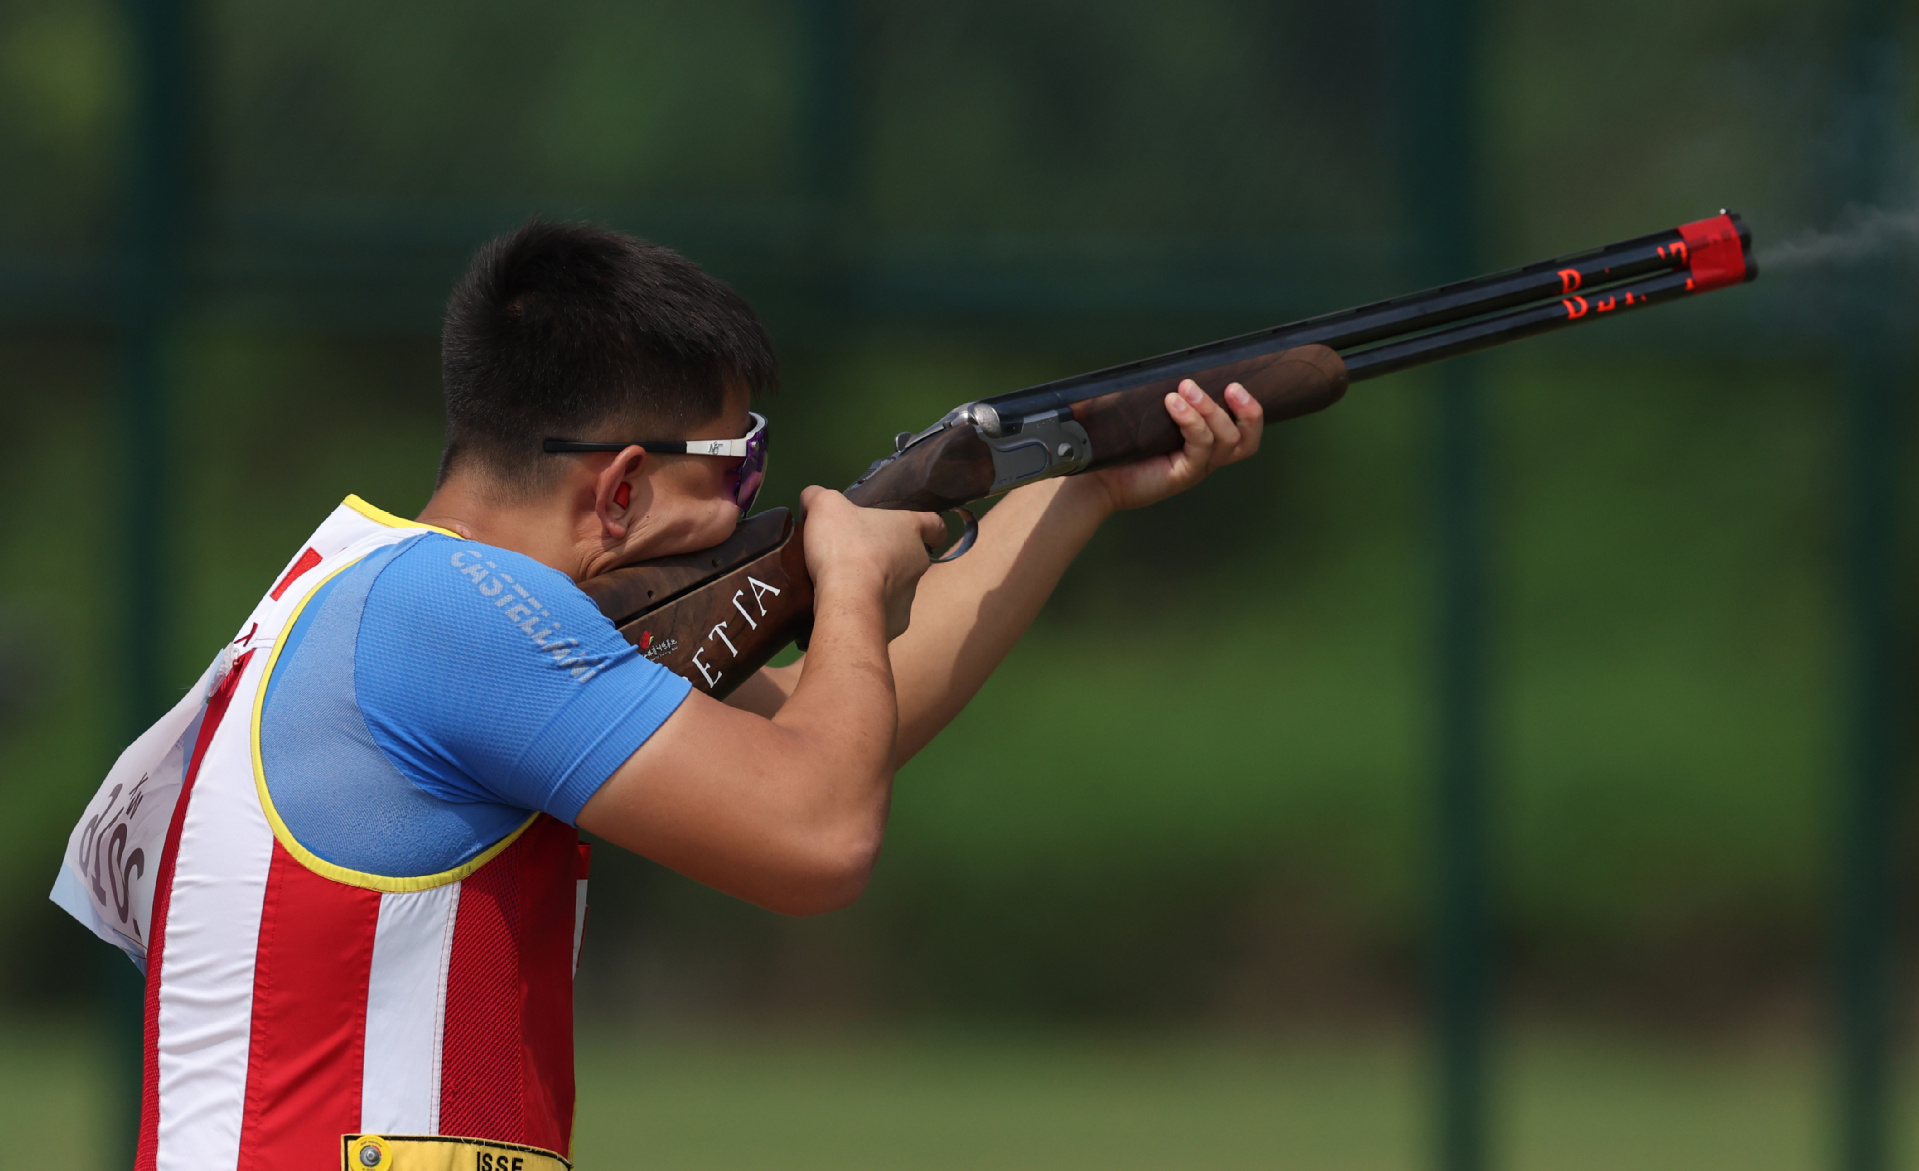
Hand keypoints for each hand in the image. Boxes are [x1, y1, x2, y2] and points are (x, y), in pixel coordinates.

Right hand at [800, 487, 944, 640]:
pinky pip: (885, 614)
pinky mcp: (898, 622)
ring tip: (847, 585)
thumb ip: (818, 496)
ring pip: (897, 587)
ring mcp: (910, 595)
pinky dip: (870, 611)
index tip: (926, 534)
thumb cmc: (844, 544)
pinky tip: (848, 607)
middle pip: (911, 557)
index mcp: (909, 529)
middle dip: (890, 558)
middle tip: (861, 556)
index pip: (935, 525)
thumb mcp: (825, 506)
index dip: (931, 529)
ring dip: (878, 585)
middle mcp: (917, 562)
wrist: (847, 599)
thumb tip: (812, 497)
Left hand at [1089, 380, 1264, 512]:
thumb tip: (1177, 365)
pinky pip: (1199, 447)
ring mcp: (1195, 468)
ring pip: (1224, 440)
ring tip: (1186, 388)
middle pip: (1246, 440)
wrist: (1099, 477)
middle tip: (1231, 386)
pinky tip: (1173, 404)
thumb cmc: (1124, 445)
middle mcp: (1206, 458)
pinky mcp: (1181, 475)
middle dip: (1246, 410)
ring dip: (1210, 409)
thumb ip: (1171, 397)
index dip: (1251, 412)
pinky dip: (1190, 421)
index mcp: (1206, 444)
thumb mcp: (1153, 415)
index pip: (1245, 432)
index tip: (1237, 385)